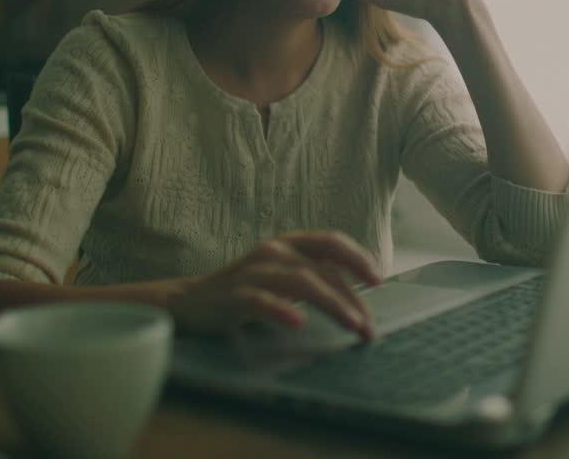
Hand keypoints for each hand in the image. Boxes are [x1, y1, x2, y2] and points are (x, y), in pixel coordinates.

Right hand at [165, 231, 380, 340]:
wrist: (189, 302)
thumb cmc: (245, 289)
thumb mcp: (282, 275)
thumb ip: (313, 274)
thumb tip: (357, 293)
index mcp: (287, 243)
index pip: (329, 241)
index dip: (357, 257)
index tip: (379, 279)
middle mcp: (272, 250)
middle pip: (322, 269)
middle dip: (352, 298)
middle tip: (369, 326)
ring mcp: (252, 272)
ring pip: (300, 281)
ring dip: (331, 303)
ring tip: (352, 325)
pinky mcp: (233, 296)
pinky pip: (260, 301)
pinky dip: (281, 310)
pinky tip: (298, 323)